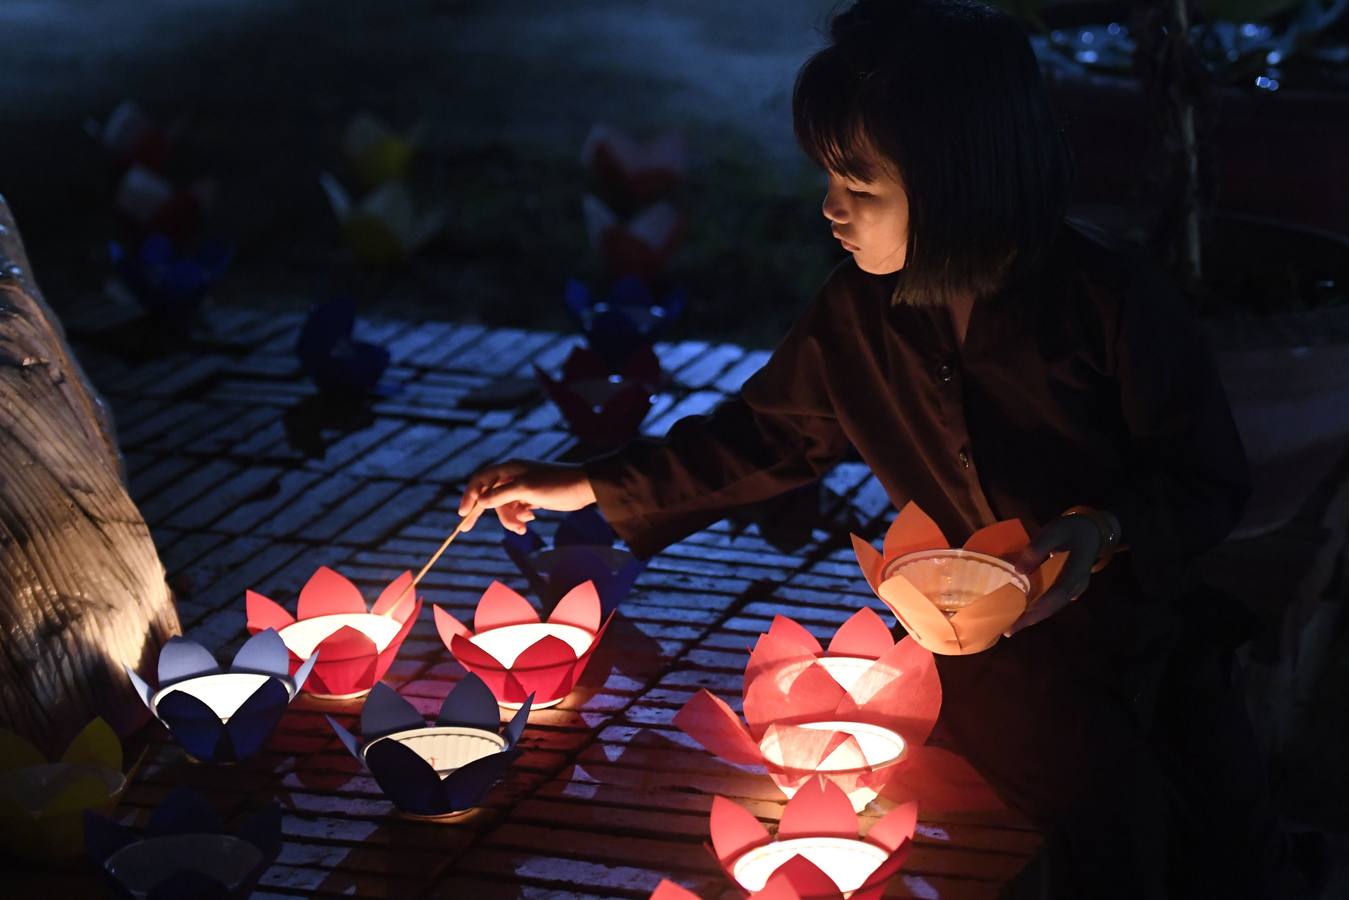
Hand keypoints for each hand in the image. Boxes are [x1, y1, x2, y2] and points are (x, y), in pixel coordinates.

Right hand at [457, 460, 596, 534]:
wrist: (582, 488)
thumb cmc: (555, 484)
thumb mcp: (526, 489)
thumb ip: (501, 495)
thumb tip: (480, 502)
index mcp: (508, 469)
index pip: (480, 481)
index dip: (469, 496)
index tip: (462, 513)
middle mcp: (512, 476)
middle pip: (489, 496)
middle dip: (483, 513)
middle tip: (466, 529)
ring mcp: (521, 487)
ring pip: (503, 507)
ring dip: (509, 519)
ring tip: (523, 527)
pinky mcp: (531, 497)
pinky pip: (516, 510)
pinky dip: (519, 518)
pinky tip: (530, 519)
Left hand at [1005, 513, 1103, 635]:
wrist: (1093, 532)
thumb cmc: (1072, 529)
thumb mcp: (1055, 530)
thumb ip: (1038, 548)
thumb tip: (1019, 569)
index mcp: (1077, 570)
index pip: (1059, 591)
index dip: (1041, 605)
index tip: (1023, 617)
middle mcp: (1077, 584)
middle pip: (1054, 606)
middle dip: (1031, 620)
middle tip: (1008, 631)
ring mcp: (1074, 589)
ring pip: (1052, 607)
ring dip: (1032, 617)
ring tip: (1010, 626)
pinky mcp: (1068, 589)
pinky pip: (1052, 602)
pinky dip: (1036, 608)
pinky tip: (1020, 612)